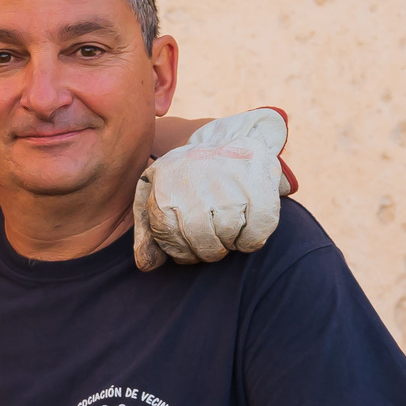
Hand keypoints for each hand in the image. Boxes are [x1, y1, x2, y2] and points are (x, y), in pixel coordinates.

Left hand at [133, 107, 292, 269]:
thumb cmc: (187, 175)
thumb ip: (147, 231)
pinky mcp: (259, 190)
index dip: (182, 250)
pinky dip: (250, 240)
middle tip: (212, 238)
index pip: (170, 241)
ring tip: (227, 225)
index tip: (190, 241)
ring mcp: (229, 186)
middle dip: (207, 250)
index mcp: (165, 188)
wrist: (230, 139)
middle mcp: (195, 185)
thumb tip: (146, 266)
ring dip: (229, 242)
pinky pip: (254, 237)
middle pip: (201, 244)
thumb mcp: (156, 192)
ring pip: (228, 241)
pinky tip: (245, 224)